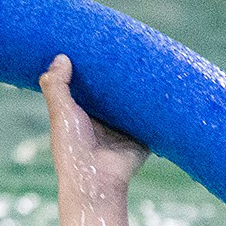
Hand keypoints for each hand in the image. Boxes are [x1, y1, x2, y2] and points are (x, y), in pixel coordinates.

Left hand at [40, 54, 147, 200]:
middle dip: (122, 75)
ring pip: (135, 103)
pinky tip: (168, 84)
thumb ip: (57, 86)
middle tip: (131, 45)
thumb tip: (60, 57)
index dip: (94, 69)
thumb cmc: (73, 150)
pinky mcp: (143, 137)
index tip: (100, 44)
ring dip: (142, 88)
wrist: (97, 182)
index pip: (90, 86)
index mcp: (83, 114)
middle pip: (115, 92)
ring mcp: (125, 129)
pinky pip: (154, 118)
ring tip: (153, 58)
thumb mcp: (61, 113)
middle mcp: (104, 121)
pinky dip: (160, 106)